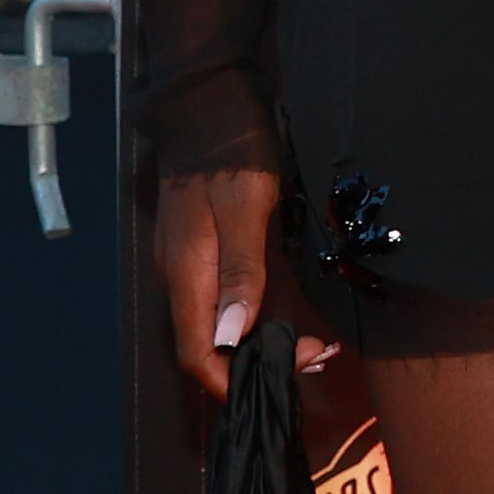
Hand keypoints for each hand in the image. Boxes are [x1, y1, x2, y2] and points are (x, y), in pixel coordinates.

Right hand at [151, 167, 335, 398]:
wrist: (208, 108)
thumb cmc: (231, 154)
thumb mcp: (245, 209)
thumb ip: (240, 270)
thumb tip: (232, 334)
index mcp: (185, 274)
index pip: (197, 351)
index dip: (229, 379)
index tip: (277, 385)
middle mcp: (179, 276)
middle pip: (207, 343)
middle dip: (253, 363)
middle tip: (314, 357)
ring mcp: (187, 263)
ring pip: (216, 323)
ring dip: (257, 341)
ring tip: (309, 343)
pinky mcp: (200, 250)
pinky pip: (220, 298)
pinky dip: (251, 316)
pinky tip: (281, 314)